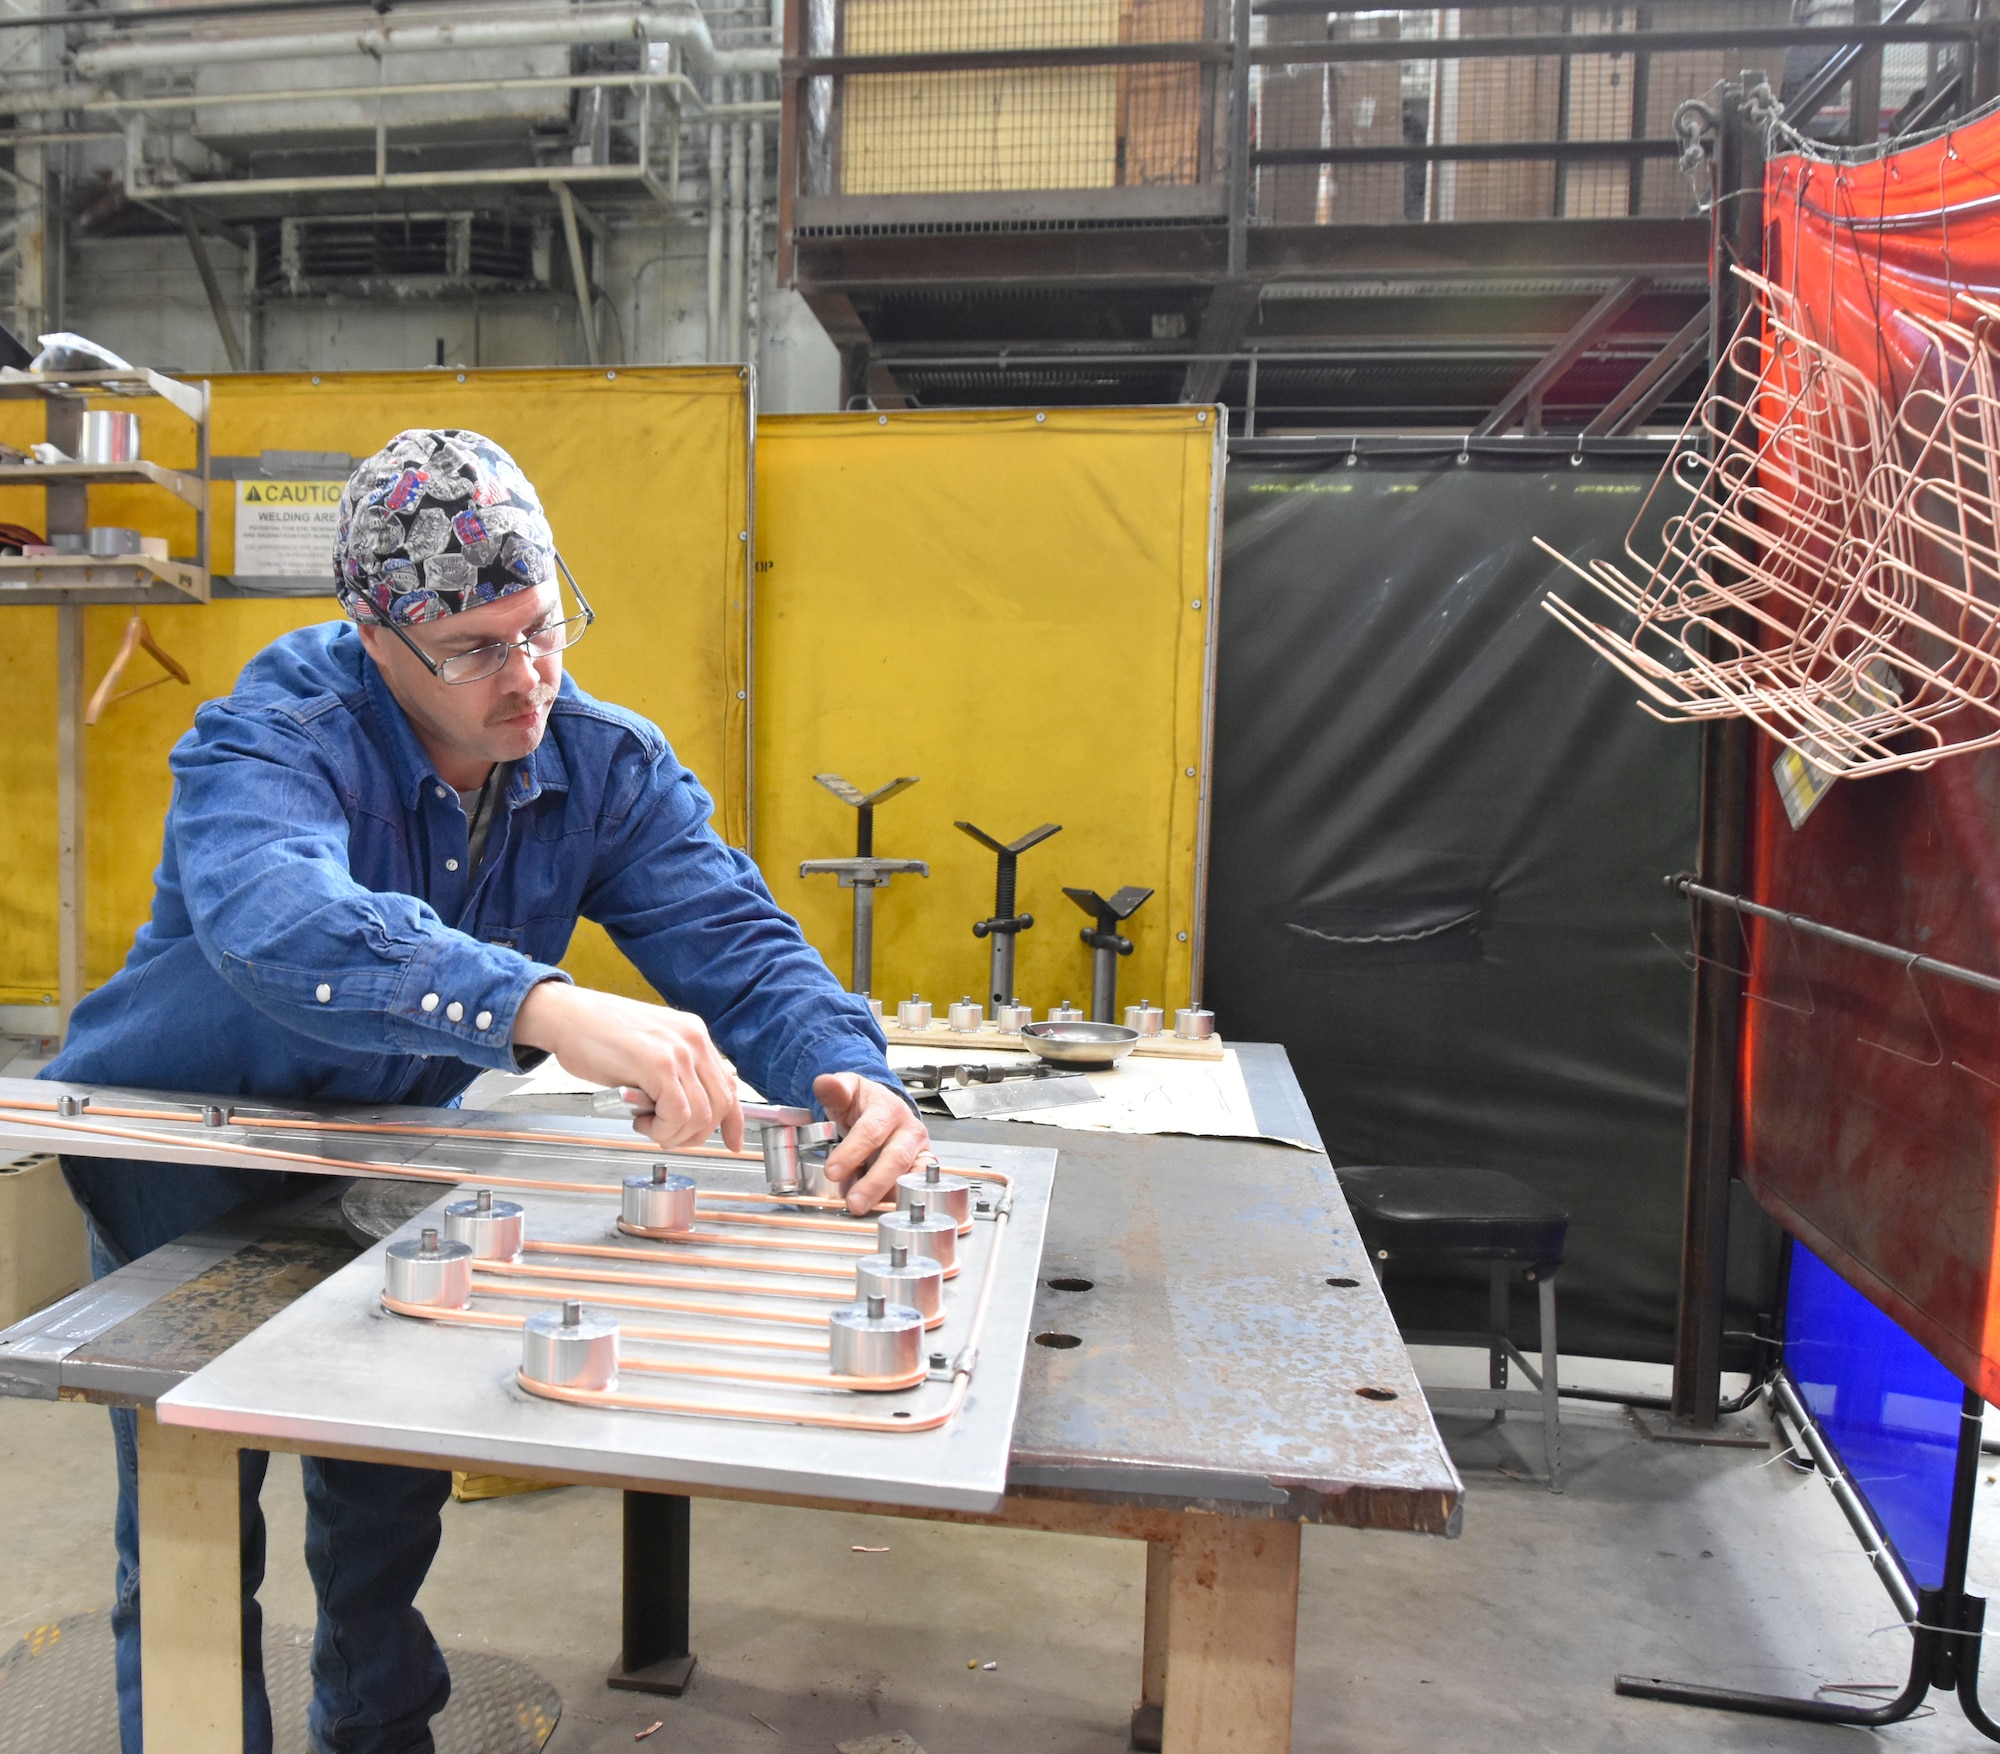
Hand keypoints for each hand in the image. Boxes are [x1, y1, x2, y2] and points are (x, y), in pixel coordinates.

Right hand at [513, 981, 744, 1152]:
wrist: (566, 1016)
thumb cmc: (598, 1034)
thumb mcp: (650, 1048)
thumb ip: (676, 1071)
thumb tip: (694, 1105)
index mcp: (694, 1034)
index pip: (729, 1085)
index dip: (734, 1121)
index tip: (732, 1142)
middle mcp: (693, 1040)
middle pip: (721, 1105)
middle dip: (696, 1134)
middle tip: (666, 1136)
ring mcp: (677, 1051)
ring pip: (701, 1115)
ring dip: (673, 1134)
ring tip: (646, 1124)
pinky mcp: (658, 1064)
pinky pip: (678, 1114)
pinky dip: (662, 1129)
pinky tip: (641, 1120)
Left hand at [813, 1072, 930, 1213]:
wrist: (886, 1110)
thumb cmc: (865, 1104)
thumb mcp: (848, 1091)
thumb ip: (835, 1089)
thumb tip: (824, 1082)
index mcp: (888, 1109)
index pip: (871, 1131)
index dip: (852, 1152)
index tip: (832, 1171)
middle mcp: (909, 1130)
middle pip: (895, 1158)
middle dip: (874, 1183)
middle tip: (853, 1202)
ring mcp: (920, 1150)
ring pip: (912, 1175)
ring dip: (890, 1195)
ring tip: (869, 1210)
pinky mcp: (924, 1168)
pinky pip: (918, 1186)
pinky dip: (903, 1199)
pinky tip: (885, 1209)